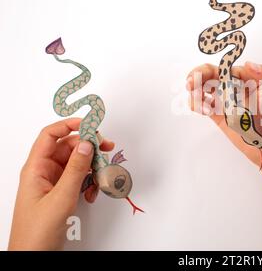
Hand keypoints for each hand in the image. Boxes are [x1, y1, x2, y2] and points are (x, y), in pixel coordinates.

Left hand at [8, 118, 113, 250]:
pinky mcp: (62, 193)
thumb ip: (76, 169)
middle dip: (88, 148)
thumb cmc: (37, 232)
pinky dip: (89, 182)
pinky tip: (93, 192)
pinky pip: (79, 178)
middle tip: (106, 148)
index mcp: (36, 168)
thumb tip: (87, 144)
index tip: (90, 124)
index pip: (51, 135)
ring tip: (100, 177)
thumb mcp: (61, 197)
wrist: (34, 257)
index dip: (69, 125)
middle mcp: (44, 172)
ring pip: (77, 163)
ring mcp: (53, 183)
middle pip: (69, 148)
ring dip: (91, 168)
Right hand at [186, 62, 261, 169]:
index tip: (205, 74)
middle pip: (213, 75)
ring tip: (193, 95)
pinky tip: (201, 108)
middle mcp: (236, 87)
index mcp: (249, 78)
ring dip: (195, 88)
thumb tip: (249, 64)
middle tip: (191, 82)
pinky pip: (204, 106)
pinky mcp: (220, 116)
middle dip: (199, 75)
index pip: (228, 68)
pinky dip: (197, 103)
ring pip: (205, 88)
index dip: (215, 68)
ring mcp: (227, 101)